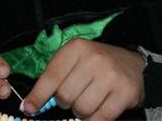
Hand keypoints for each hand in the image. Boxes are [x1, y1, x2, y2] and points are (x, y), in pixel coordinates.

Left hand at [22, 40, 144, 120]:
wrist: (132, 65)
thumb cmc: (95, 66)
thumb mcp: (73, 62)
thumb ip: (53, 80)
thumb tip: (30, 107)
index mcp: (76, 48)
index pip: (51, 77)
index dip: (38, 96)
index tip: (29, 109)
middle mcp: (94, 58)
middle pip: (65, 96)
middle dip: (66, 103)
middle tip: (74, 98)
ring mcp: (111, 75)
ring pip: (81, 109)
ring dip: (81, 112)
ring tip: (88, 102)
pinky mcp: (125, 92)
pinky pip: (100, 118)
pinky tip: (97, 113)